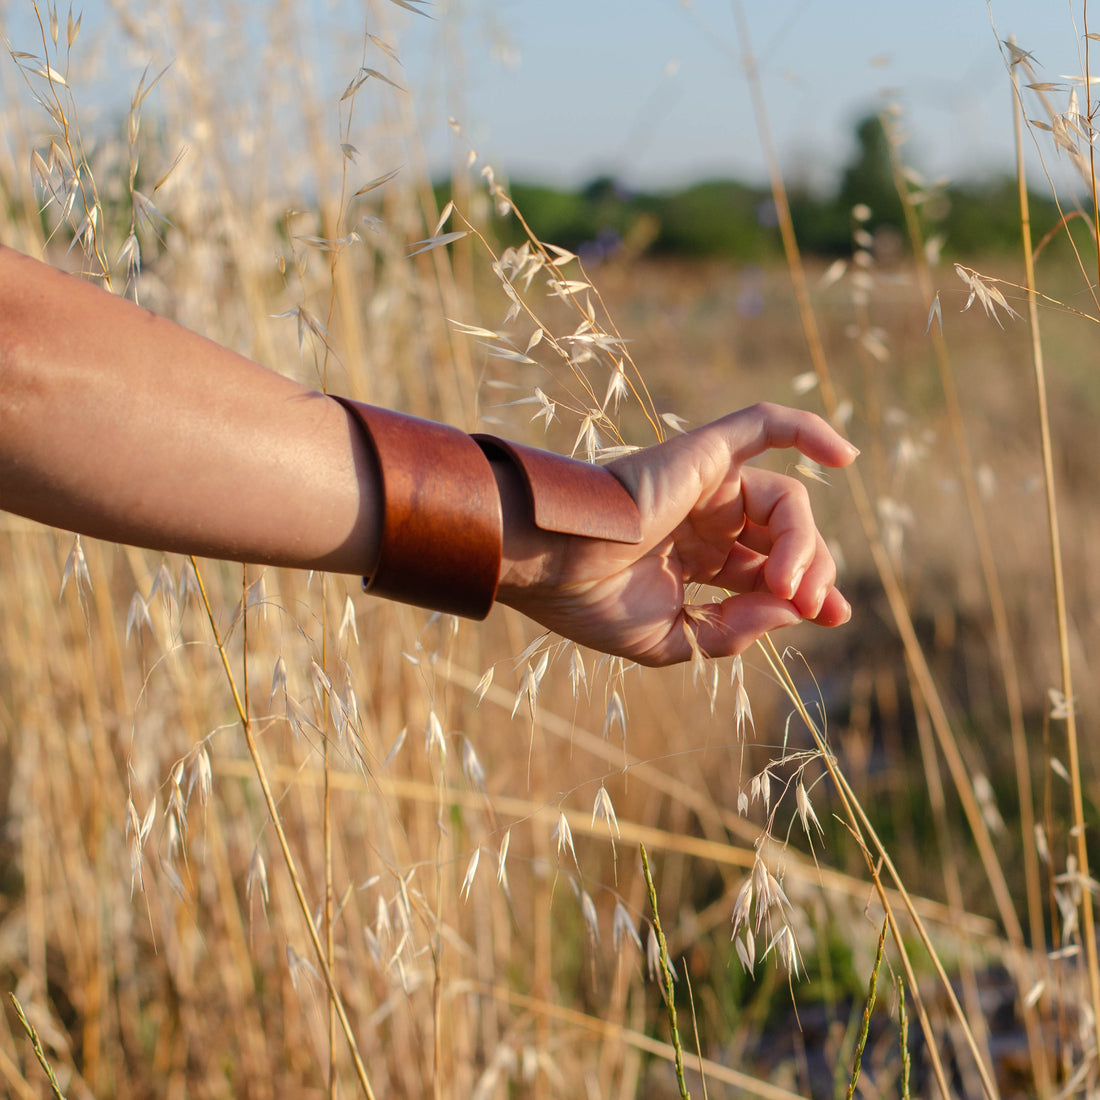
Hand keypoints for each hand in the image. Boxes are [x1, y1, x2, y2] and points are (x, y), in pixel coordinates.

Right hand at [496, 403, 857, 665]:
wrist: (547, 563)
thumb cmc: (592, 603)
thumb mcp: (673, 640)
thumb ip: (735, 629)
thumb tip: (795, 609)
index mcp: (693, 560)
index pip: (766, 571)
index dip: (805, 593)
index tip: (833, 617)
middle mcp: (704, 519)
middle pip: (785, 538)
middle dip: (813, 573)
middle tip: (816, 607)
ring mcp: (705, 483)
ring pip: (786, 502)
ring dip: (805, 543)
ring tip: (792, 584)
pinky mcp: (703, 452)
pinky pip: (763, 426)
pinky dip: (806, 431)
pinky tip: (846, 456)